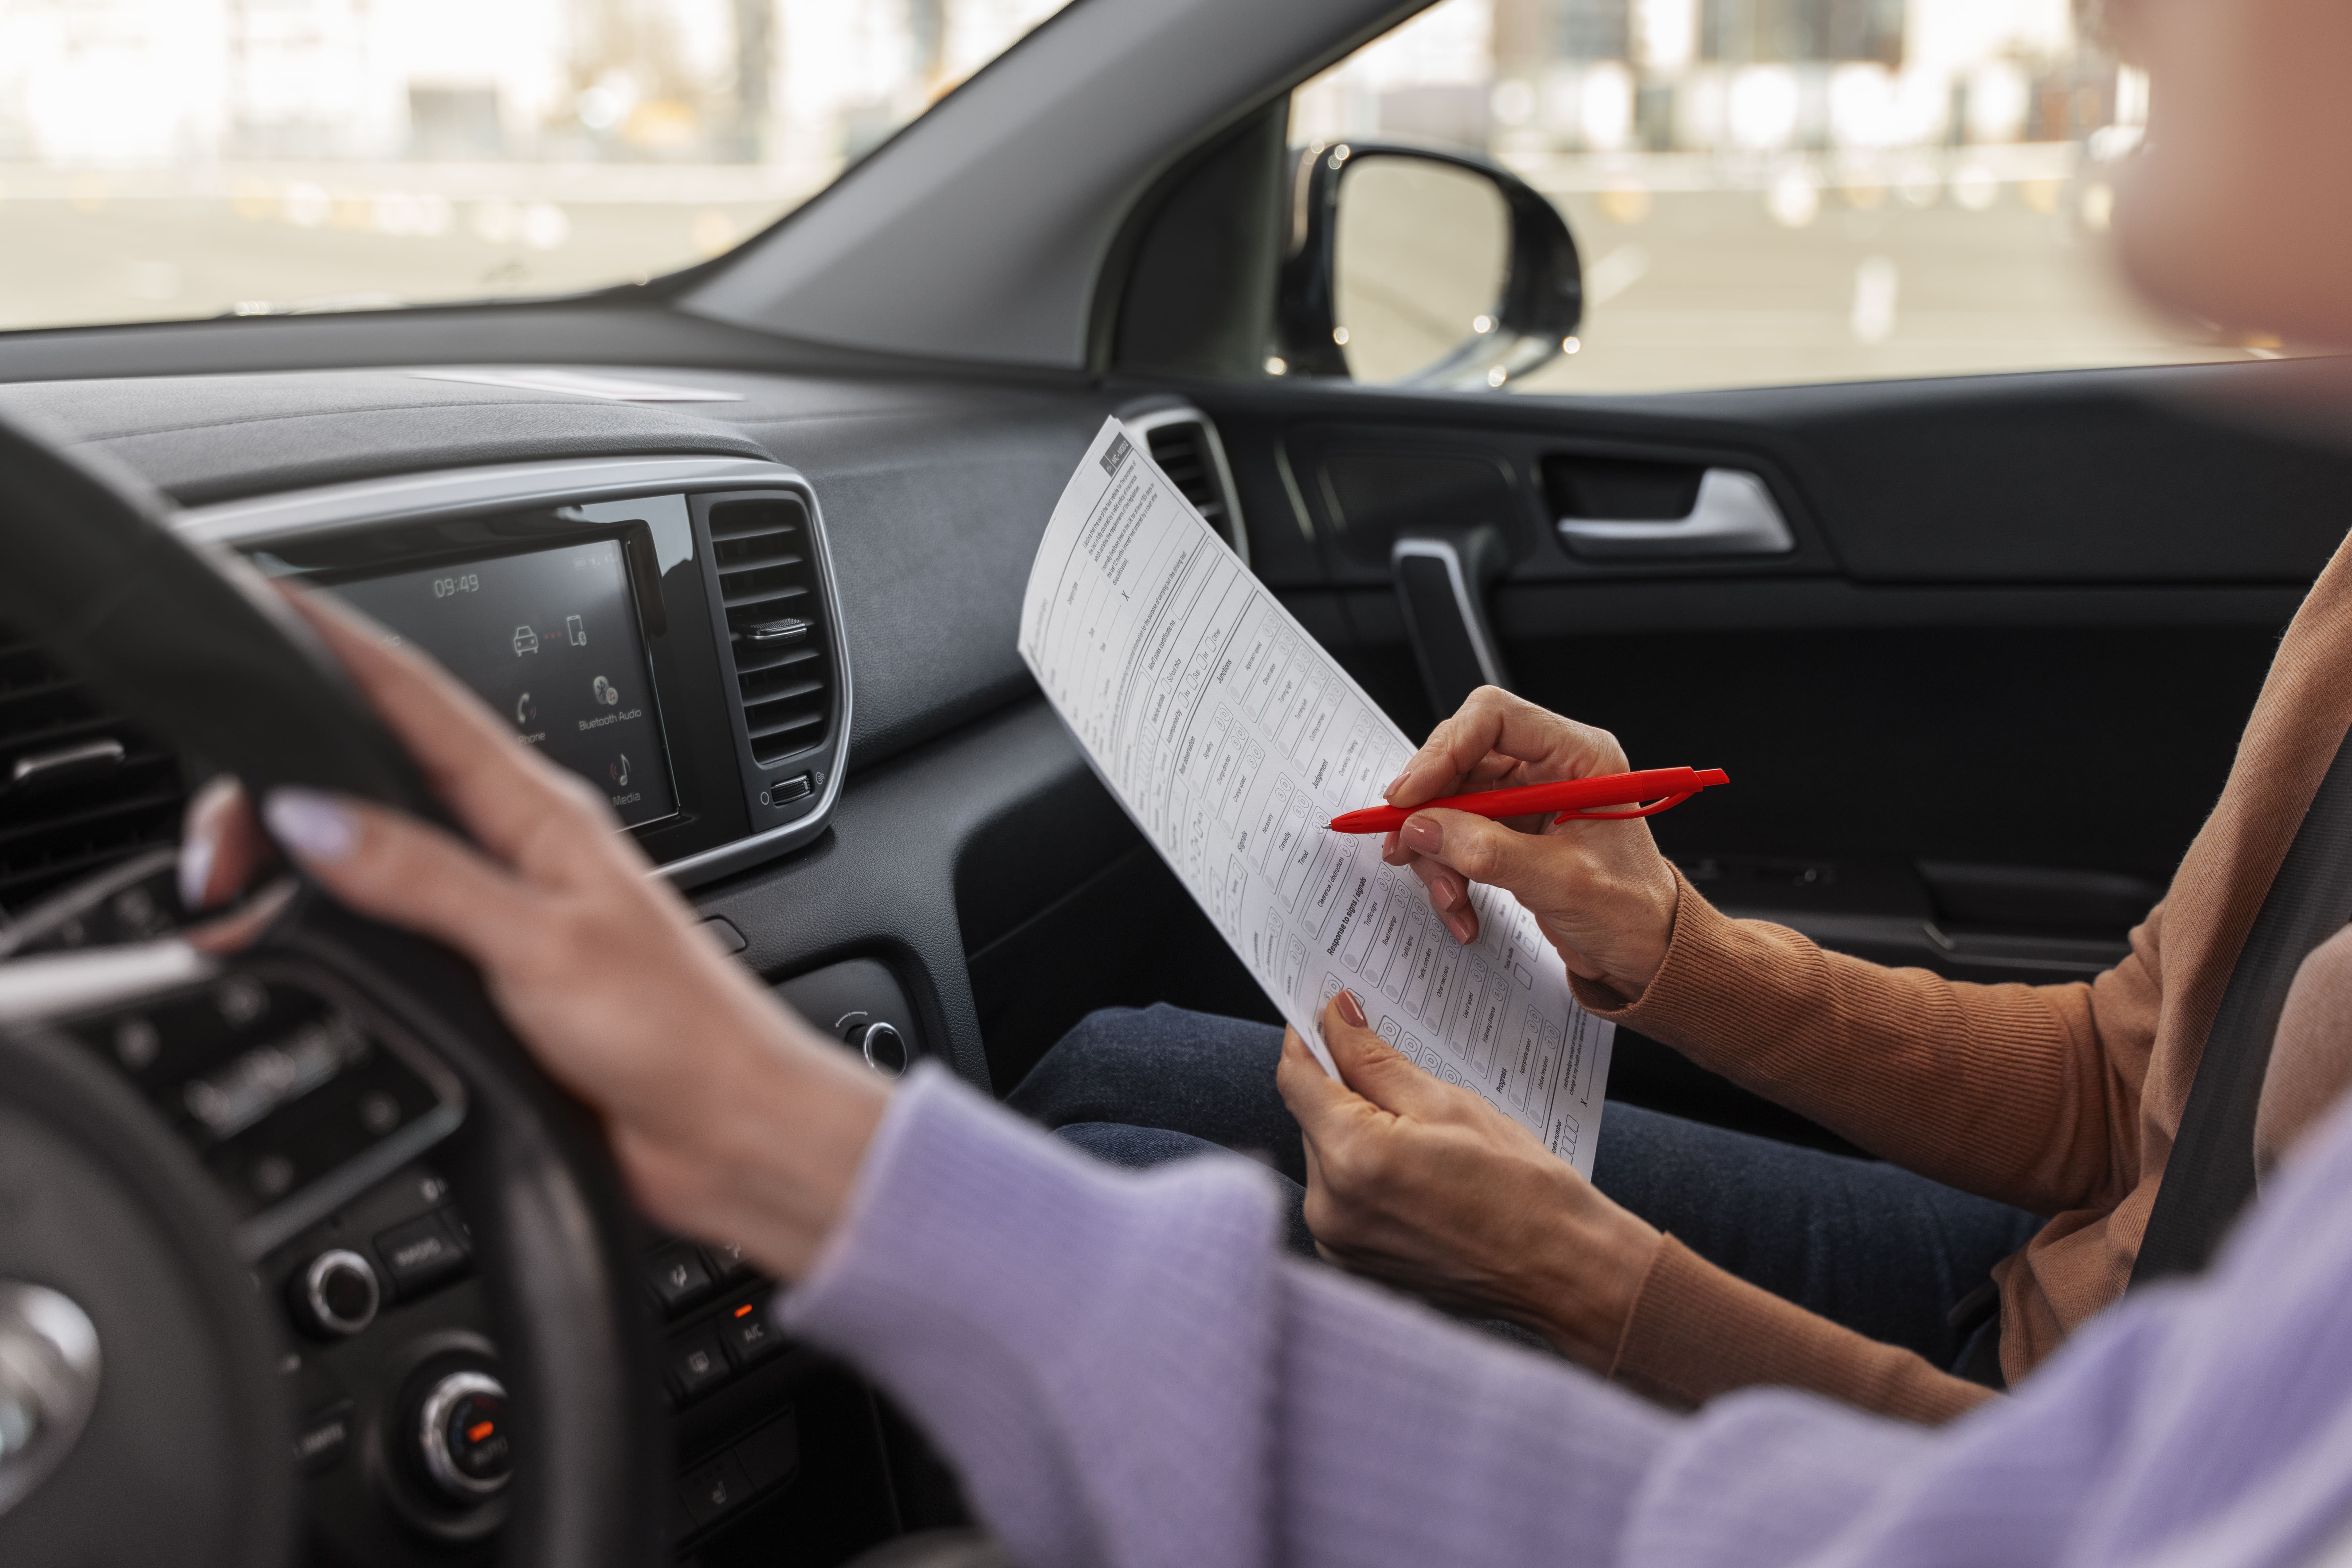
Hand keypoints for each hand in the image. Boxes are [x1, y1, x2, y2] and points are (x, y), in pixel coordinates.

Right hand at [179, 587, 887, 1280]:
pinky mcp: (495, 974)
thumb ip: (425, 878)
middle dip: (291, 771)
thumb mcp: (541, 943)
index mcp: (541, 813)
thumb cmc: (677, 1032)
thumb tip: (314, 816)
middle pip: (384, 773)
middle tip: (218, 822)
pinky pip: (398, 920)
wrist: (728, 1129)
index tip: (278, 602)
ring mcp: (505, 910)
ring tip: (238, 858)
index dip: (346, 646)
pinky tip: (307, 921)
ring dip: (310, 841)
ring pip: (383, 844)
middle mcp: (520, 849)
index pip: (424, 701)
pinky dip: (339, 913)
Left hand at [1276, 991, 1659, 1370]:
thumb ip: (1376, 1061)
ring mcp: (1338, 1243)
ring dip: (1356, 1133)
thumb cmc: (1522, 1189)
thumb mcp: (1449, 1104)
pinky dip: (1365, 1174)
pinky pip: (1341, 1196)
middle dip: (1343, 1089)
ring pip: (1325, 1157)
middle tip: (1396, 1075)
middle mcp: (1330, 1208)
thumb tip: (1334, 1019)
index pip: (1296, 1078)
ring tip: (1423, 1137)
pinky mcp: (1352, 1264)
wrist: (1563, 1271)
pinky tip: (1416, 1172)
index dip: (1308, 1038)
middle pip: (1310, 1119)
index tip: (1324, 1014)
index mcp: (1353, 1159)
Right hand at [1382, 686, 1679, 1000]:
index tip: (1410, 796)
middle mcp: (1550, 767)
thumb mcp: (1561, 882)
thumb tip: (1424, 827)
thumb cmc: (1631, 912)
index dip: (1444, 751)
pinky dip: (1448, 871)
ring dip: (1436, 851)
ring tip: (1449, 895)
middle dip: (1430, 808)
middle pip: (1463, 758)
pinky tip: (1460, 907)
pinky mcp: (1511, 830)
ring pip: (1451, 800)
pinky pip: (1457, 835)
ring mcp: (1527, 798)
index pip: (1494, 719)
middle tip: (1404, 844)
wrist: (1647, 952)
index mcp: (1579, 756)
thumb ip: (1489, 851)